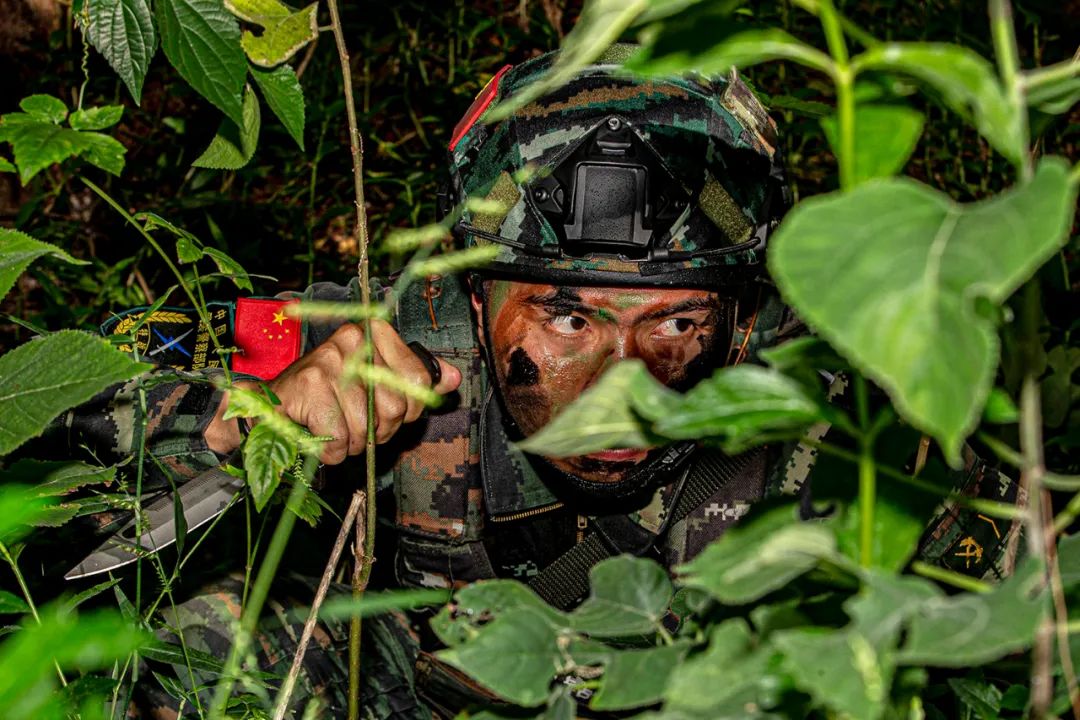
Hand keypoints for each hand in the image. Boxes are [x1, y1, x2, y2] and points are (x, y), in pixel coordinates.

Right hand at [206, 320, 461, 462]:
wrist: (270, 405)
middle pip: (396, 408)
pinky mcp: (307, 388)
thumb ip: (415, 379)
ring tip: (333, 427)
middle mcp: (352, 341)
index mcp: (374, 333)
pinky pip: (338, 440)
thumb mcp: (376, 382)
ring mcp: (327, 362)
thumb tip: (452, 378)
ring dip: (351, 443)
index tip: (387, 409)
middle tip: (354, 423)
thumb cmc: (330, 395)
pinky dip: (329, 451)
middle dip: (379, 429)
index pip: (420, 381)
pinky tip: (316, 433)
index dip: (408, 408)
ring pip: (366, 428)